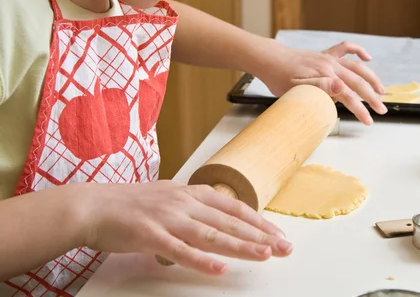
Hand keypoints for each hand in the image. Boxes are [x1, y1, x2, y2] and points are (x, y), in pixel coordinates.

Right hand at [83, 181, 291, 274]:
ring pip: (212, 234)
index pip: (233, 207)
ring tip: (265, 255)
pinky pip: (179, 250)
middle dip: (260, 235)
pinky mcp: (150, 235)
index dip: (258, 220)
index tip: (278, 233)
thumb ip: (193, 207)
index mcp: (191, 193)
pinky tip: (219, 268)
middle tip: (284, 247)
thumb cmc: (131, 204)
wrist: (93, 205)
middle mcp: (184, 203)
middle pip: (229, 221)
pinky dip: (201, 260)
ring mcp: (168, 218)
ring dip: (241, 245)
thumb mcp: (169, 197)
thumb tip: (216, 218)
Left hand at [258, 40, 387, 124]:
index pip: (349, 96)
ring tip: (381, 90)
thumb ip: (321, 88)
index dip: (361, 110)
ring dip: (371, 78)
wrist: (270, 60)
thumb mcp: (296, 89)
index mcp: (325, 77)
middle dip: (372, 97)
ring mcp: (329, 59)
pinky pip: (346, 48)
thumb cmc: (279, 78)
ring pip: (357, 67)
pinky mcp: (325, 54)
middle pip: (358, 82)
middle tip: (382, 110)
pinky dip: (359, 51)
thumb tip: (342, 89)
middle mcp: (330, 66)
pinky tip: (367, 58)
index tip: (368, 122)